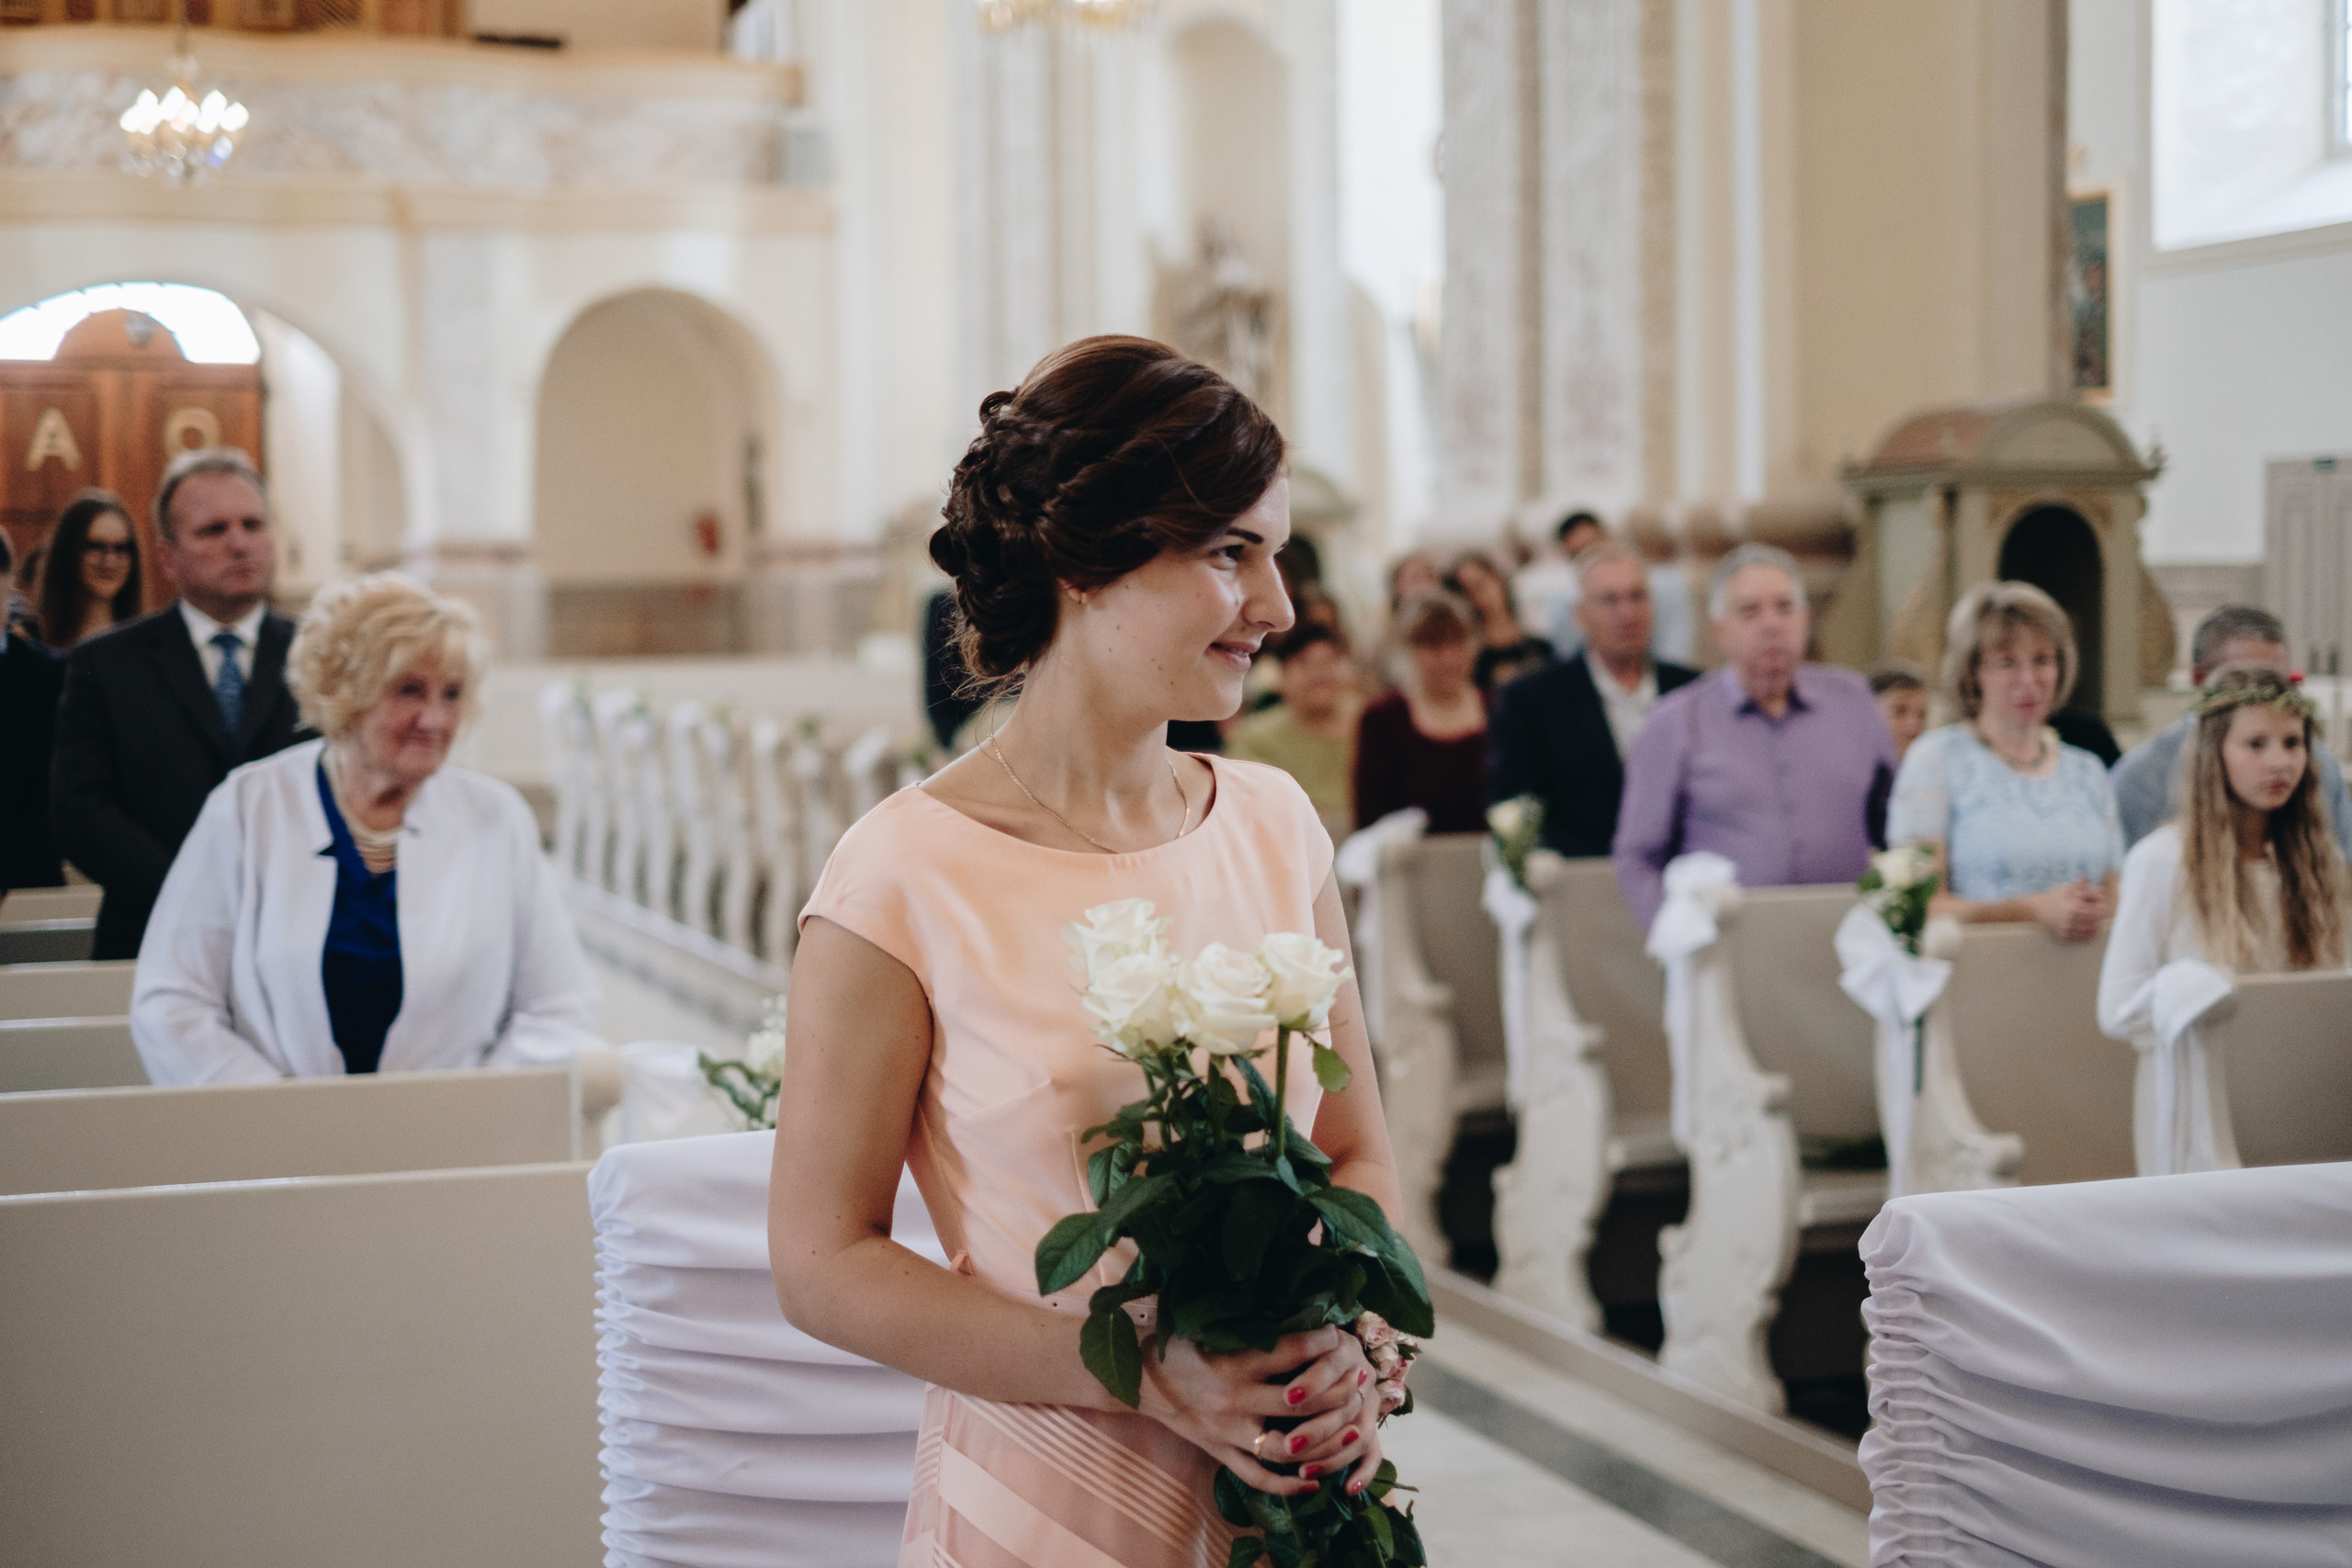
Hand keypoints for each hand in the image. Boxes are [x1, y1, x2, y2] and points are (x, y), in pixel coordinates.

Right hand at [1136, 1326, 1379, 1496]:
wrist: (1135, 1380)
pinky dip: (1288, 1485)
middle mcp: (1234, 1401)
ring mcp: (1228, 1434)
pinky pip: (1258, 1478)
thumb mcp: (1201, 1321)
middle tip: (1359, 1380)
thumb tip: (1286, 1290)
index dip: (1320, 1342)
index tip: (1339, 1333)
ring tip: (1353, 1430)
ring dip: (1324, 1442)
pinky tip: (1315, 1481)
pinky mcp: (1221, 1454)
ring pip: (1287, 1448)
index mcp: (1231, 1363)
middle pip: (1299, 1403)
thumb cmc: (1172, 1342)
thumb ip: (1242, 1314)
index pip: (1288, 1352)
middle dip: (1336, 1391)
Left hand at [1274, 1331, 1383, 1493]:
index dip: (1313, 1382)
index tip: (1288, 1399)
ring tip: (1305, 1471)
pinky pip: (1373, 1452)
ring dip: (1333, 1456)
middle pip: (1346, 1405)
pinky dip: (1364, 1472)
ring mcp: (1369, 1400)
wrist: (1324, 1346)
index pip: (1331, 1365)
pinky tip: (1349, 1488)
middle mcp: (1360, 1371)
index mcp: (1340, 1345)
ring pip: (1359, 1435)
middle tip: (1289, 1446)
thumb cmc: (1290, 1341)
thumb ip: (1280, 1347)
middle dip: (1318, 1429)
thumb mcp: (1286, 1337)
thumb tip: (1258, 1349)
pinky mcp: (1370, 1423)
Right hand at [2028, 879, 2106, 942]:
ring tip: (2094, 917)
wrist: (2038, 908)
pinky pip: (2084, 937)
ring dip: (2097, 923)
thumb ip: (2086, 888)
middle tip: (2098, 909)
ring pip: (2092, 929)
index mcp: (2074, 906)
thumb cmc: (2055, 896)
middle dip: (2100, 914)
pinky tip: (2089, 926)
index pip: (2098, 909)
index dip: (2102, 904)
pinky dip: (2090, 932)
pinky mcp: (2065, 935)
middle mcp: (2071, 919)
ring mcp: (2068, 928)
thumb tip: (2101, 891)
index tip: (2100, 901)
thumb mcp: (2070, 888)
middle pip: (2097, 920)